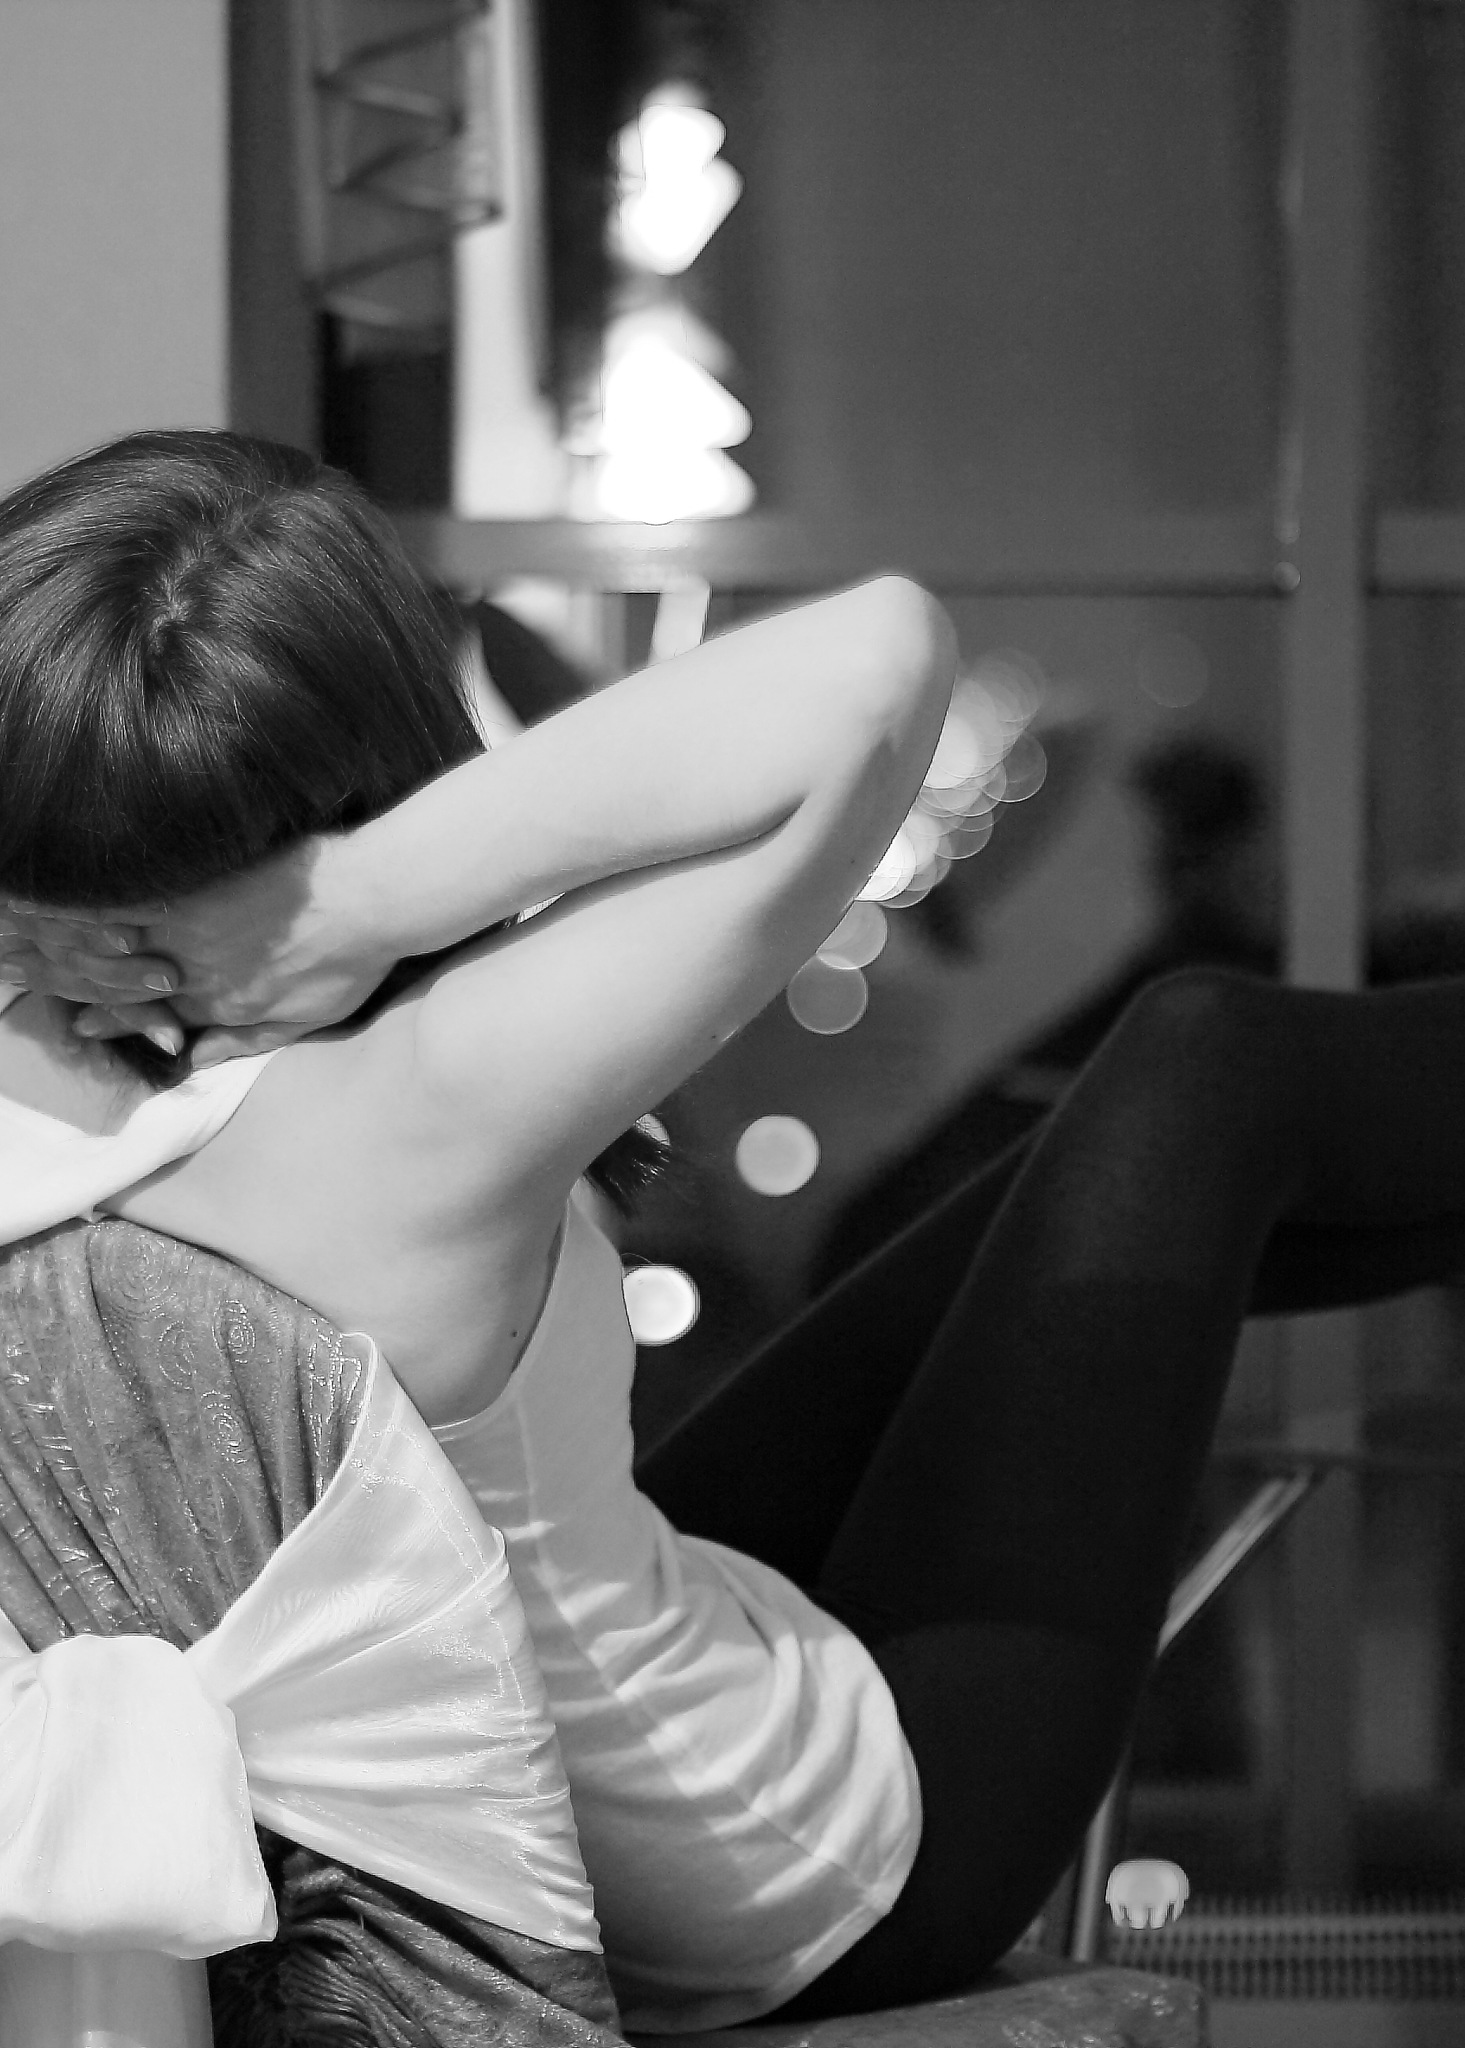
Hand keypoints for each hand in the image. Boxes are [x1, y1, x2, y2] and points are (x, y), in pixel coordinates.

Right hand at [2, 835, 396, 1065]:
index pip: (152, 1017)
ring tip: (49, 941)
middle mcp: (196, 966)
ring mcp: (195, 919)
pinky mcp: (202, 877)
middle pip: (126, 979)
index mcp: (220, 1003)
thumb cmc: (348, 963)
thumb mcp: (303, 1021)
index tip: (82, 1021)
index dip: (115, 1019)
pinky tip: (90, 896)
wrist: (372, 896)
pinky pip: (144, 889)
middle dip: (83, 984)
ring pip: (125, 936)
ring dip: (86, 942)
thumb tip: (197, 1060)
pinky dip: (113, 897)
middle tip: (48, 982)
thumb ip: (245, 1043)